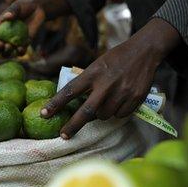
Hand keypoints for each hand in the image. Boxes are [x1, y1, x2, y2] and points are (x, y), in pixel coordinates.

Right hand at [0, 0, 44, 55]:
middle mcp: (2, 39)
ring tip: (10, 46)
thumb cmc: (24, 6)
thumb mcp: (18, 6)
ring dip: (6, 52)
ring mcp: (12, 44)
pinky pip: (20, 53)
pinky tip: (22, 47)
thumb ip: (12, 12)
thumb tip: (7, 17)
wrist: (38, 10)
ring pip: (6, 54)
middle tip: (0, 44)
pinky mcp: (23, 46)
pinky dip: (20, 51)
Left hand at [40, 18, 180, 138]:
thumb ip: (87, 82)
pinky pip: (120, 115)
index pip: (70, 91)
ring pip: (104, 115)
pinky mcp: (135, 98)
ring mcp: (121, 92)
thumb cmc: (116, 58)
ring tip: (106, 101)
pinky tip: (120, 100)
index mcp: (93, 73)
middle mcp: (106, 84)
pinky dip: (117, 112)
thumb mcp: (97, 65)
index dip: (55, 104)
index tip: (43, 114)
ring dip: (101, 114)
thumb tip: (74, 103)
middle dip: (73, 125)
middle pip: (86, 111)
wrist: (144, 51)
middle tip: (63, 135)